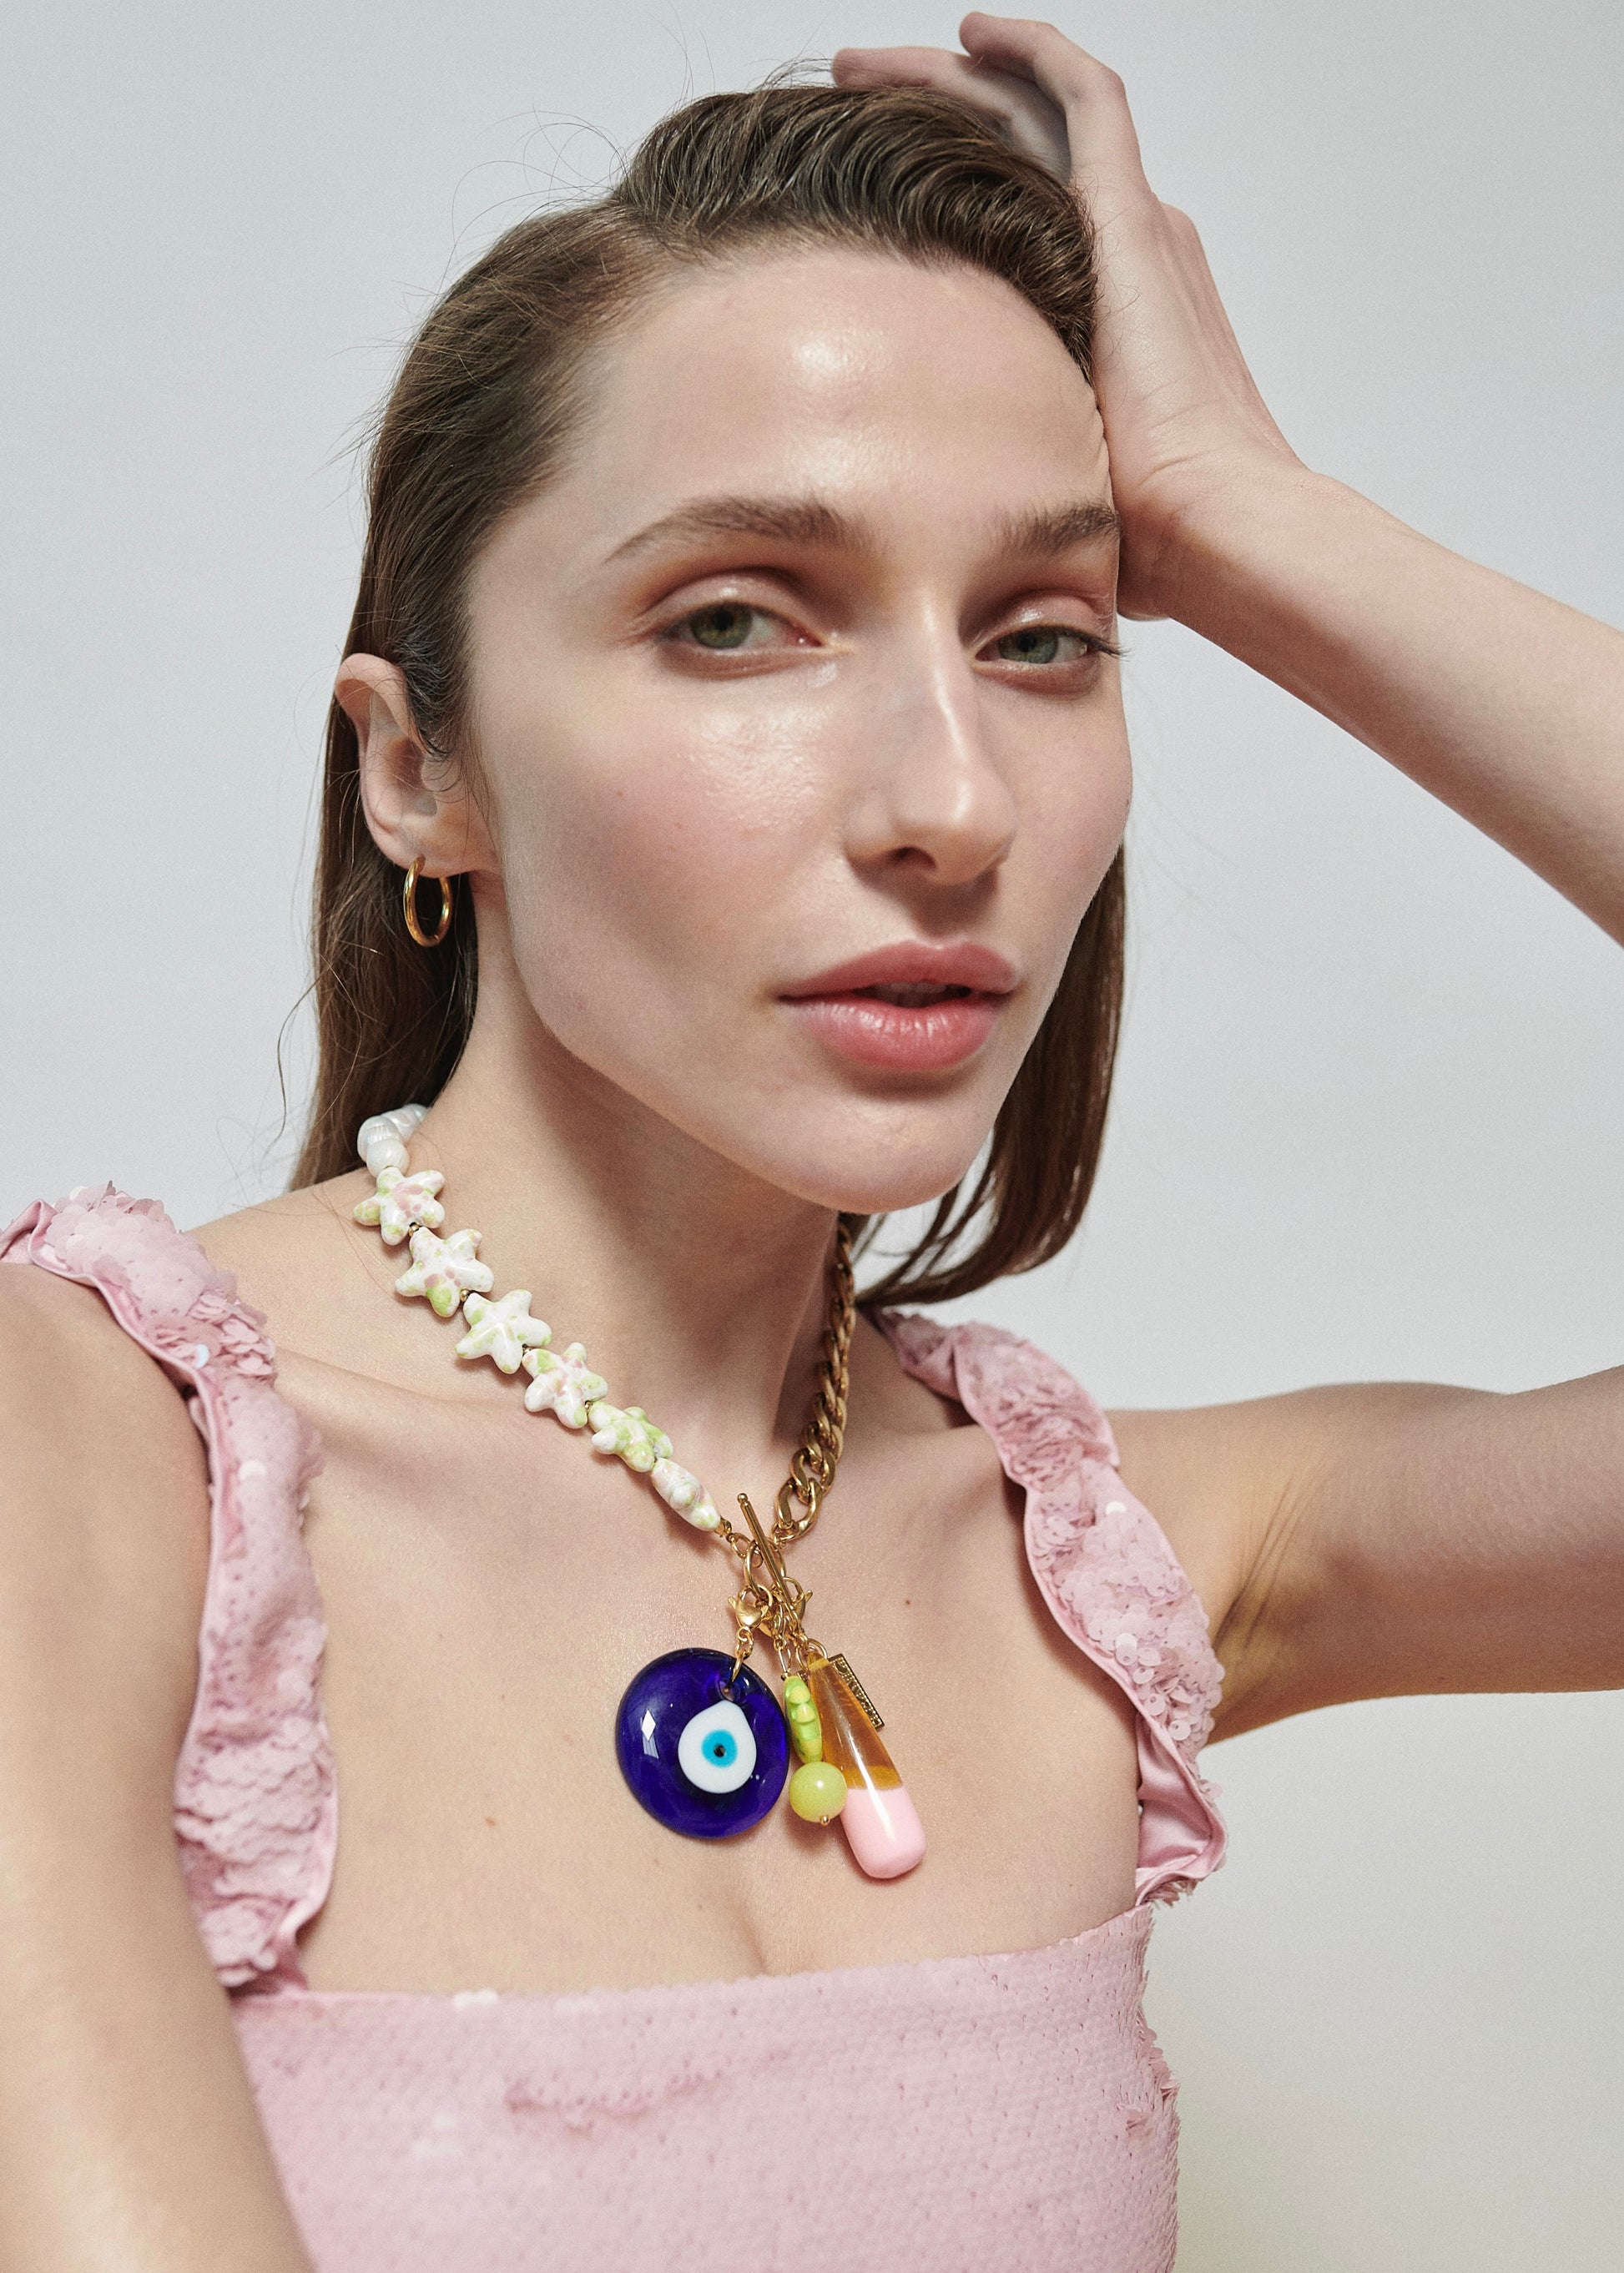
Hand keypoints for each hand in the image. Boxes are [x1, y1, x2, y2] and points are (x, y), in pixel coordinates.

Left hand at [832, 14, 1299, 619]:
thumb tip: (917, 496)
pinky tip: (973, 30)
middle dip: (926, 115)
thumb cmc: (1140, 536)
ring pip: (1034, 109)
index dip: (939, 189)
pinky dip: (1031, 53)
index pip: (1016, 218)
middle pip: (1014, 149)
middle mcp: (1130, 251)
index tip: (861, 190)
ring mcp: (1135, 226)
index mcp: (1112, 311)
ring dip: (952, 75)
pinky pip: (1083, 95)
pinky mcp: (1132, 216)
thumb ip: (996, 455)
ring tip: (869, 64)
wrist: (1206, 527)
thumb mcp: (1043, 476)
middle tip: (846, 100)